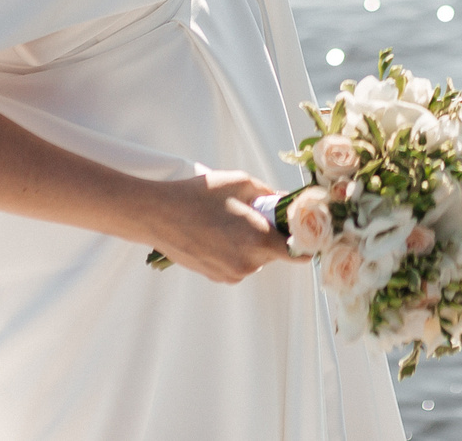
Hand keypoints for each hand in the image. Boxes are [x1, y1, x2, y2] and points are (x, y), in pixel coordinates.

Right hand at [137, 171, 296, 282]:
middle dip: (272, 234)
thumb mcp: (239, 183)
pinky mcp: (217, 277)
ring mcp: (231, 274)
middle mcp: (248, 263)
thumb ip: (270, 194)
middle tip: (256, 213)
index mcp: (258, 240)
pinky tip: (218, 233)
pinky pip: (239, 265)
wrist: (158, 215)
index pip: (298, 253)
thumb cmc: (198, 195)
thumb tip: (287, 201)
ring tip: (230, 222)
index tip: (299, 228)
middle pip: (276, 253)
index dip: (303, 240)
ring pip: (256, 258)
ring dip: (253, 243)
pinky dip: (236, 251)